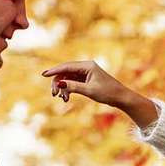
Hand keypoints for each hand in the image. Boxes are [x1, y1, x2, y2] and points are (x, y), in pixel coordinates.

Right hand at [41, 59, 157, 128]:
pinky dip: (68, 89)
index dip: (54, 71)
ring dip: (63, 88)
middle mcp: (86, 66)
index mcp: (87, 65)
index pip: (67, 67)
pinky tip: (66, 98)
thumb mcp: (89, 91)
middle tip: (53, 94)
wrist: (120, 97)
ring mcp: (86, 72)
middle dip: (58, 82)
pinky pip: (73, 82)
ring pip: (68, 78)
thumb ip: (73, 87)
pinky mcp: (87, 79)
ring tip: (62, 99)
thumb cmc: (107, 93)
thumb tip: (60, 84)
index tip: (44, 75)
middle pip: (65, 72)